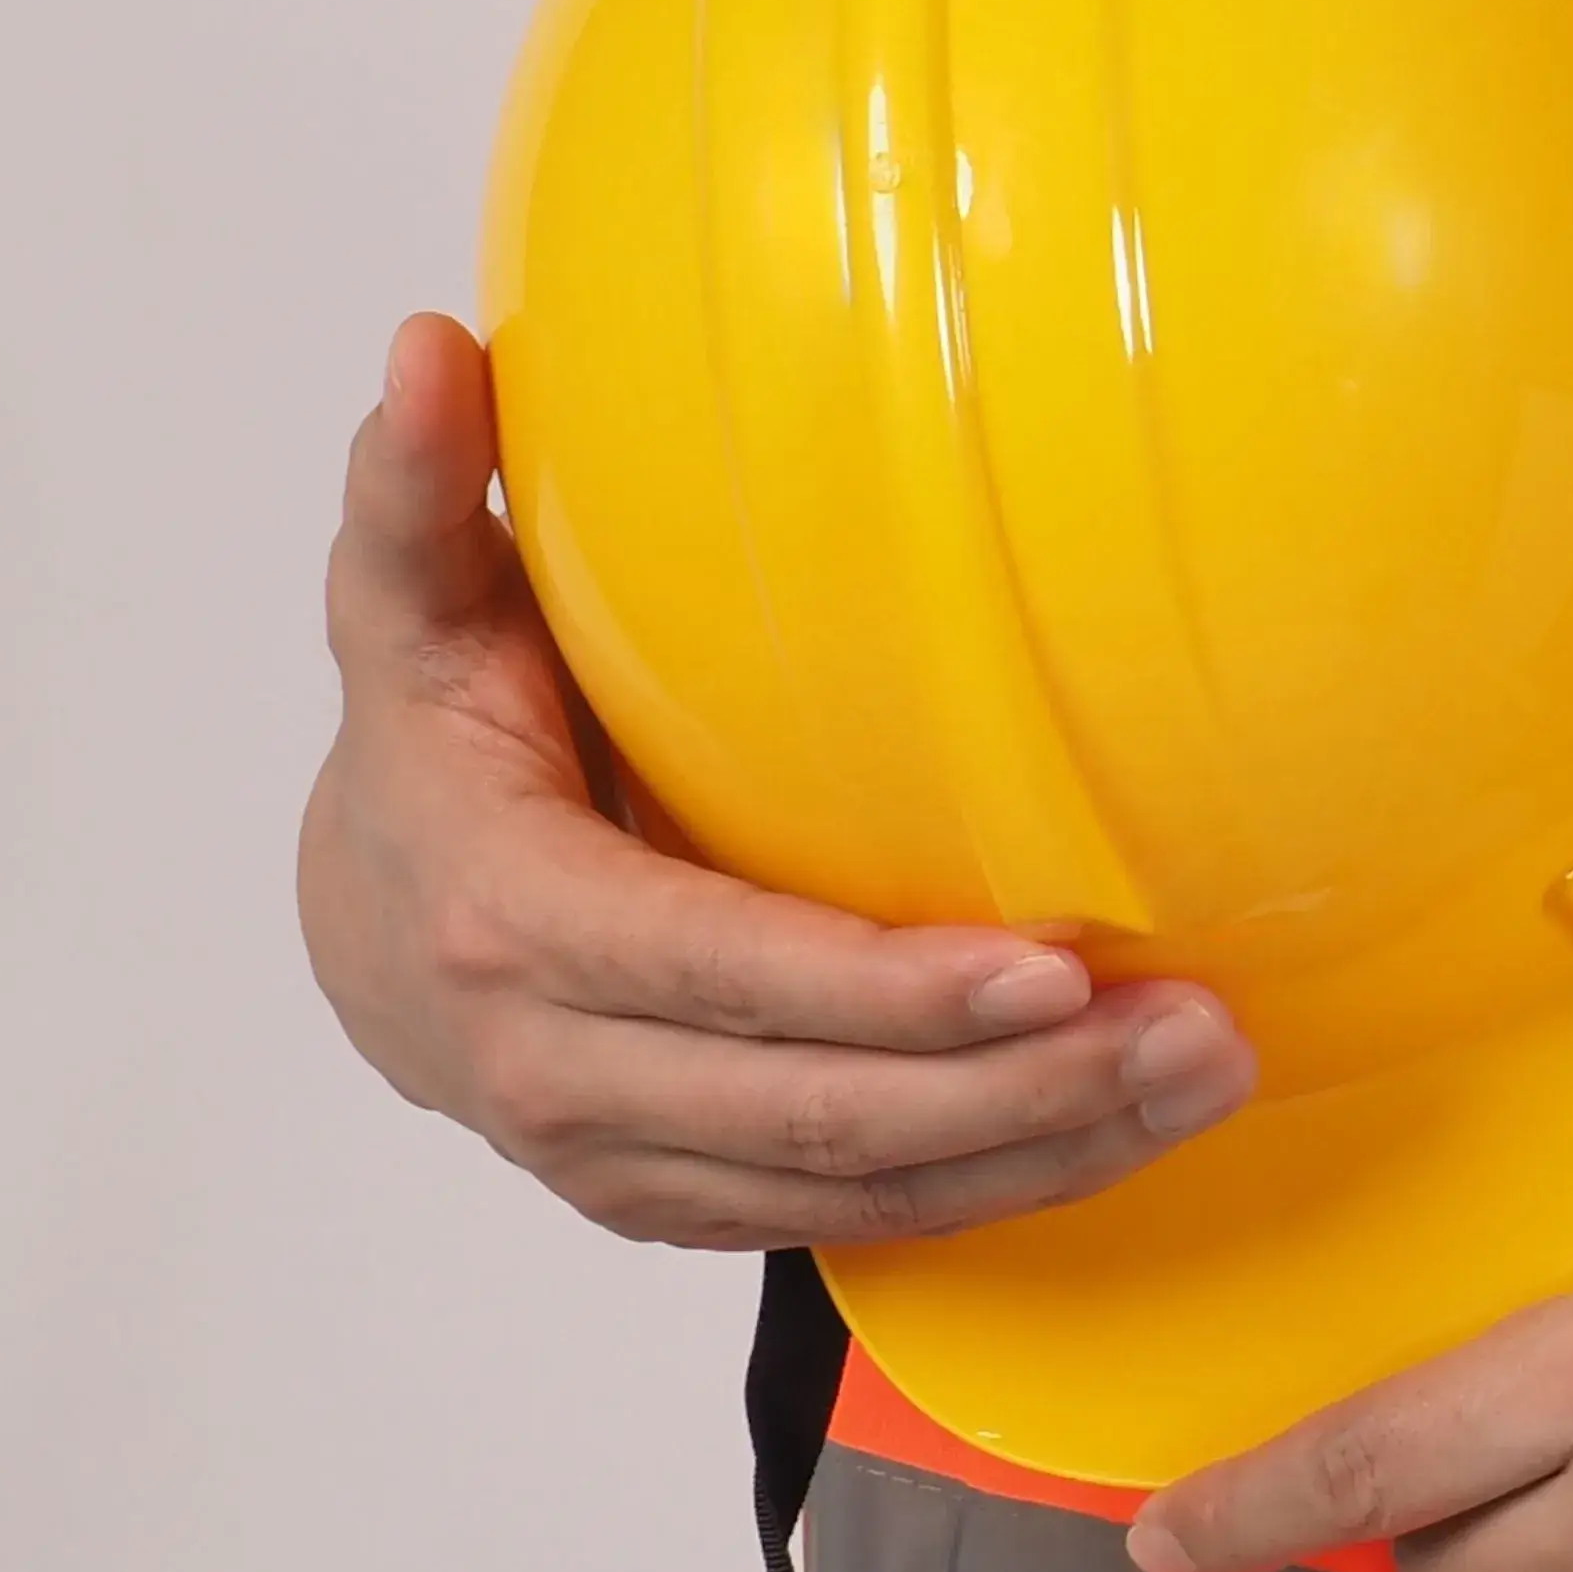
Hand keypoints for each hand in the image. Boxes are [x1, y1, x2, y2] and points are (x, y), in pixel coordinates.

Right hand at [297, 311, 1255, 1245]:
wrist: (367, 926)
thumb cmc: (429, 742)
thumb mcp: (408, 610)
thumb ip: (420, 491)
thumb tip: (430, 353)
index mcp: (516, 926)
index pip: (729, 976)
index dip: (892, 990)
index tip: (1053, 966)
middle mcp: (563, 1074)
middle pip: (827, 1113)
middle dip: (1027, 1085)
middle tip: (1200, 1028)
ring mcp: (625, 1163)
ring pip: (864, 1187)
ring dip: (1051, 1145)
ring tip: (1206, 1071)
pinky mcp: (687, 1203)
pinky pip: (865, 1218)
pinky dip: (1007, 1186)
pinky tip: (1130, 1126)